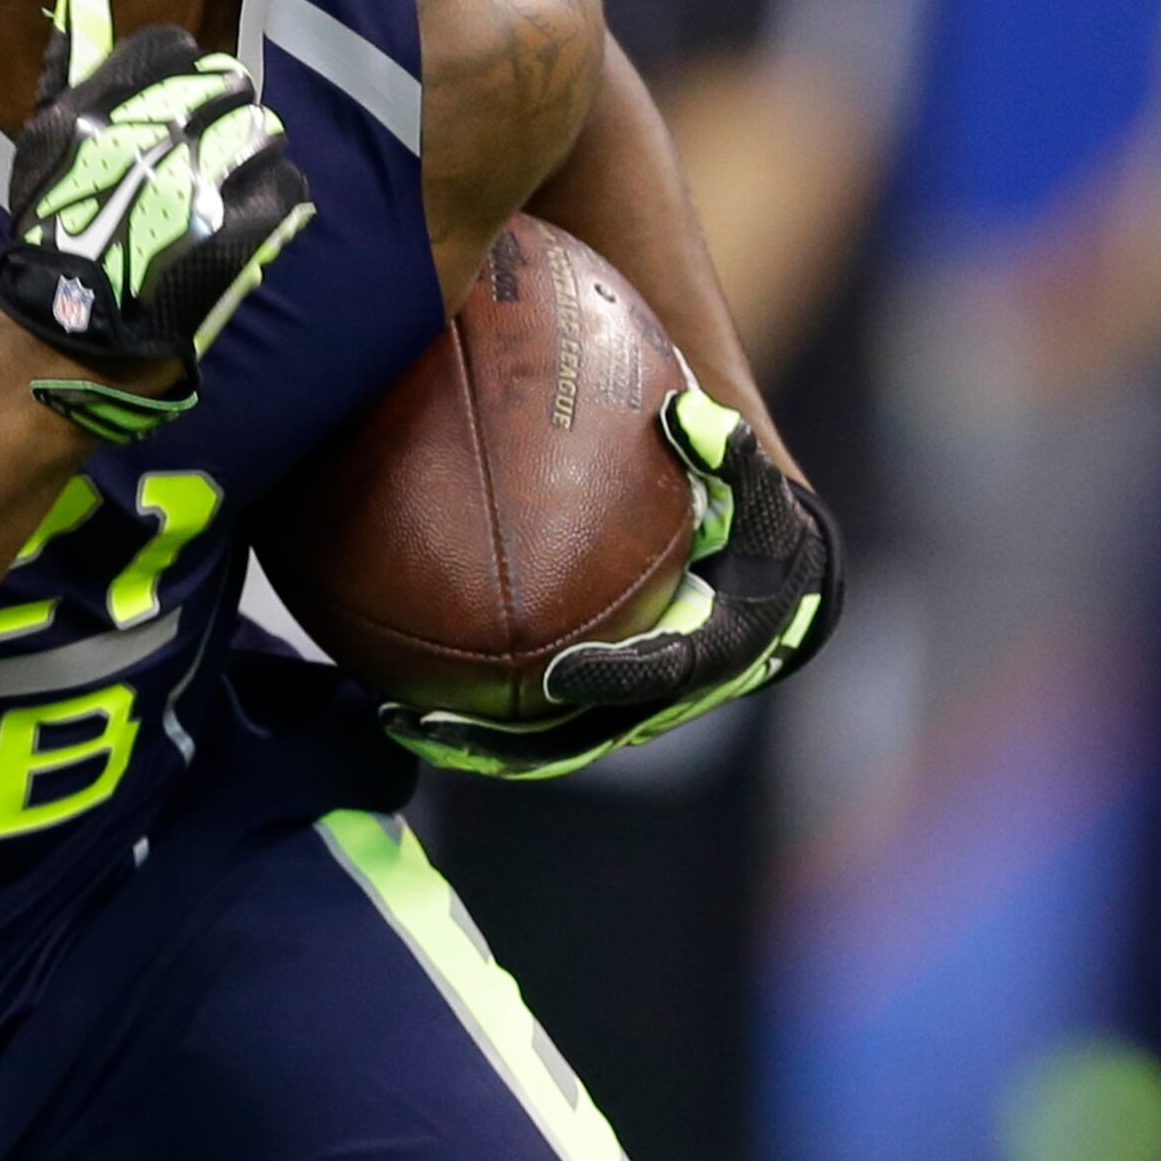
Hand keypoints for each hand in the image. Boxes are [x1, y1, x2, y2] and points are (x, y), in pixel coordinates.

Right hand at [0, 0, 313, 442]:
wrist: (71, 327)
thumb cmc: (55, 229)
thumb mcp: (45, 138)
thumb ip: (70, 58)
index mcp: (108, 104)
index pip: (173, 47)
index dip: (181, 75)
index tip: (175, 108)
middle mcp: (159, 132)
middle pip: (228, 84)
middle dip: (224, 113)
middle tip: (210, 150)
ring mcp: (206, 180)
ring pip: (265, 131)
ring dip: (253, 155)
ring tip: (231, 184)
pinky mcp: (243, 228)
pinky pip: (287, 185)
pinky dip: (275, 199)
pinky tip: (250, 217)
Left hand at [383, 388, 839, 778]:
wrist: (762, 587)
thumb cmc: (754, 530)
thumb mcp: (754, 490)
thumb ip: (726, 452)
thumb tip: (682, 415)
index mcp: (710, 653)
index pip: (660, 677)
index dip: (612, 681)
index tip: (560, 676)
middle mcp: (660, 700)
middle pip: (581, 736)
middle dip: (511, 742)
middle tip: (439, 723)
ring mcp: (621, 713)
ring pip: (544, 745)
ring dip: (475, 743)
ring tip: (398, 720)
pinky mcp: (587, 709)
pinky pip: (526, 725)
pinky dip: (472, 719)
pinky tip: (400, 698)